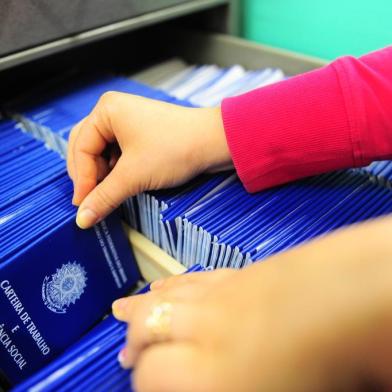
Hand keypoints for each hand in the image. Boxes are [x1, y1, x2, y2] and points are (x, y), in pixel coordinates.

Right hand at [67, 92, 231, 227]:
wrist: (214, 142)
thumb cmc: (175, 148)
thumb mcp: (134, 175)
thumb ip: (104, 198)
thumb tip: (83, 219)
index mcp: (106, 111)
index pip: (81, 148)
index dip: (81, 179)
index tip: (83, 205)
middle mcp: (114, 111)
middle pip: (86, 147)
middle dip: (88, 175)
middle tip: (91, 200)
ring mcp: (128, 121)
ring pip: (102, 152)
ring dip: (102, 174)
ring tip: (108, 192)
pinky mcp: (141, 133)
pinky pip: (118, 153)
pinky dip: (116, 170)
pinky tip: (121, 183)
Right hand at [112, 216, 391, 391]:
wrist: (345, 302)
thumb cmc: (319, 366)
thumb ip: (215, 386)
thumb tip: (194, 382)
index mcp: (211, 375)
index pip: (150, 374)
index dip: (141, 380)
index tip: (144, 384)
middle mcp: (205, 330)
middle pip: (149, 327)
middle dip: (133, 341)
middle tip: (124, 354)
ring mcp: (219, 297)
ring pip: (164, 298)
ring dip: (142, 307)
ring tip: (124, 310)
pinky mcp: (234, 276)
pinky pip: (191, 279)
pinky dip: (170, 285)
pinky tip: (162, 286)